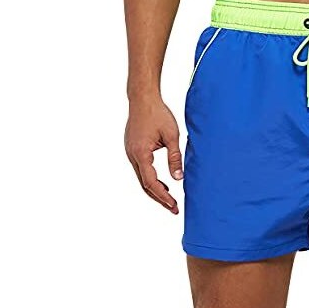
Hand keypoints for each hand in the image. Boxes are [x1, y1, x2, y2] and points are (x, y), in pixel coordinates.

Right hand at [125, 97, 182, 213]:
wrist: (143, 99)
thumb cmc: (158, 114)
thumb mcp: (172, 136)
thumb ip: (175, 157)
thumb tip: (178, 178)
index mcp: (141, 154)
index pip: (151, 182)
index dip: (163, 196)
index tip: (174, 205)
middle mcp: (132, 155)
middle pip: (144, 185)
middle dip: (159, 198)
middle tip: (173, 209)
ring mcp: (130, 153)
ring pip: (141, 178)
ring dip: (155, 190)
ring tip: (170, 199)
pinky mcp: (132, 149)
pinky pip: (141, 169)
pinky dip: (151, 179)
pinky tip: (162, 183)